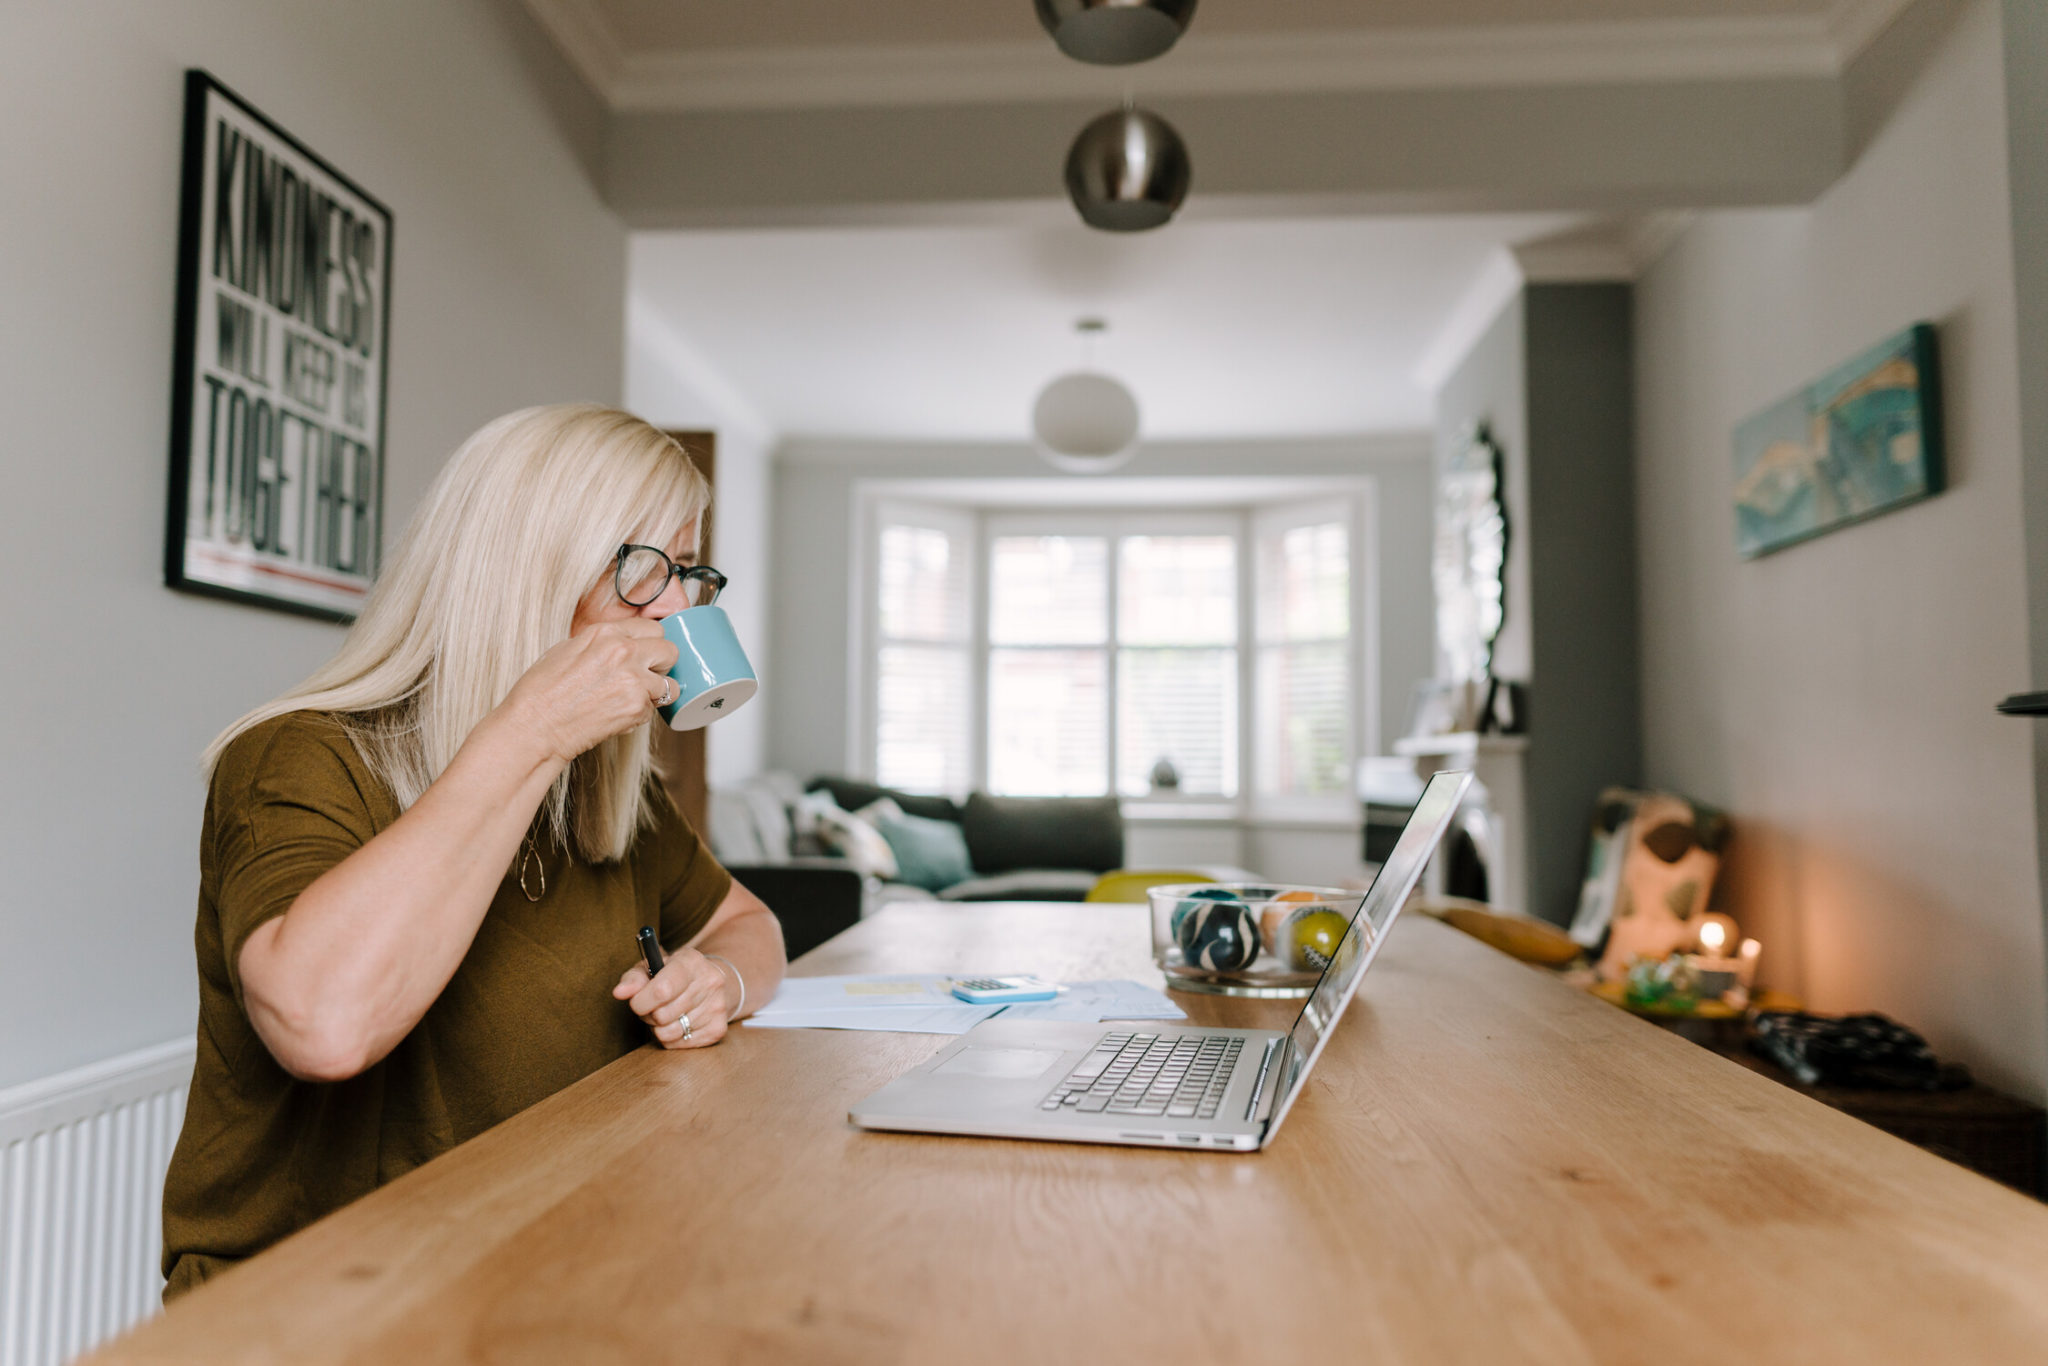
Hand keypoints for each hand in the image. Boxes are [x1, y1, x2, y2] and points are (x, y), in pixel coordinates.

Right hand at [498, 619, 678, 764]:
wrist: (535, 726)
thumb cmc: (542, 691)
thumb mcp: (568, 649)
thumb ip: (602, 643)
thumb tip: (623, 645)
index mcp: (606, 633)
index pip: (653, 628)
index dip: (650, 644)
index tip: (646, 654)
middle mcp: (625, 652)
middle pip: (670, 651)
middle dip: (661, 664)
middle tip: (647, 676)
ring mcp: (634, 680)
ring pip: (670, 684)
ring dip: (655, 693)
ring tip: (630, 700)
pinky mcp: (637, 708)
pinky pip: (654, 710)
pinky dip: (641, 714)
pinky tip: (617, 715)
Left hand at [614, 946, 739, 1048]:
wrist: (709, 983)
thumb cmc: (672, 975)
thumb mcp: (651, 969)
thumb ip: (634, 979)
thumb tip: (619, 992)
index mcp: (691, 961)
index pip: (662, 989)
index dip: (641, 1001)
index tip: (636, 1002)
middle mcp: (710, 981)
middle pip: (662, 1015)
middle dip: (648, 1015)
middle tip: (652, 1006)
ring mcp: (717, 1006)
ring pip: (669, 1032)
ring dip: (658, 1028)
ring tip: (664, 1014)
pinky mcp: (718, 1029)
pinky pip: (679, 1043)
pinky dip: (671, 1038)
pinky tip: (678, 1023)